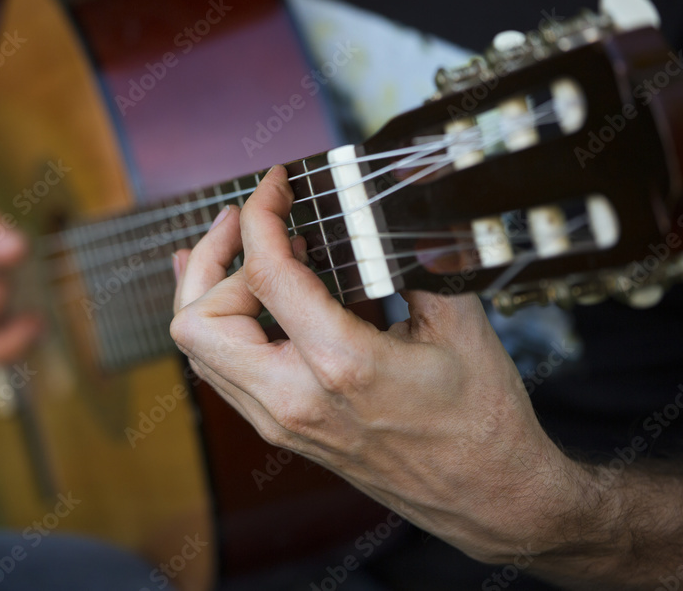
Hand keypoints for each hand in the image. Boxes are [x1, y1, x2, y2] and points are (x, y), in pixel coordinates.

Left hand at [170, 166, 595, 563]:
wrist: (487, 497)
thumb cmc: (481, 419)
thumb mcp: (458, 323)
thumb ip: (410, 257)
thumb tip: (381, 205)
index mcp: (340, 365)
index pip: (264, 273)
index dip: (261, 214)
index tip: (276, 185)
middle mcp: (293, 399)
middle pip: (196, 320)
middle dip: (211, 256)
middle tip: (243, 221)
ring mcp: (281, 421)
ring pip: (197, 349)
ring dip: (207, 290)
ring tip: (232, 248)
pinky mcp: (282, 429)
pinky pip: (220, 371)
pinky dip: (218, 326)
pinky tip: (236, 296)